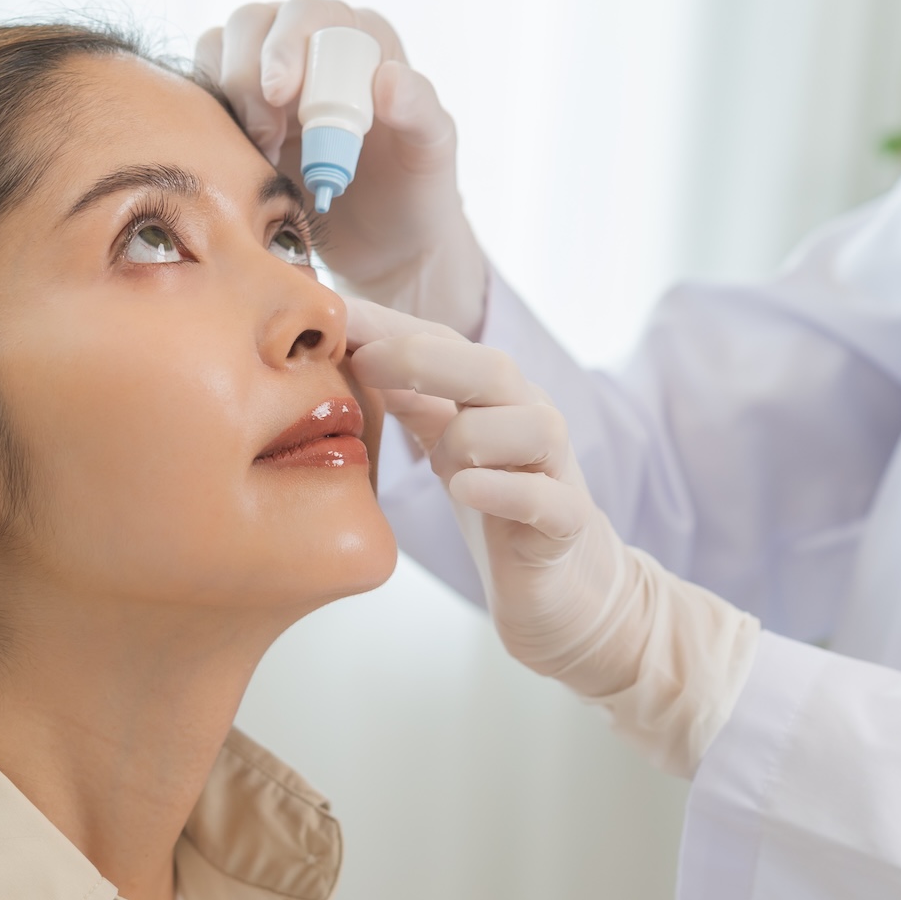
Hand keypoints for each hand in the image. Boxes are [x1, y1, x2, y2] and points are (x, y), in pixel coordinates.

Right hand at [198, 0, 488, 336]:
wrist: (385, 243)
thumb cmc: (415, 193)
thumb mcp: (432, 154)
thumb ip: (420, 111)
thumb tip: (387, 77)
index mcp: (362, 39)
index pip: (311, 15)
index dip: (287, 45)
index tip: (280, 95)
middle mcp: (311, 45)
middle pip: (254, 23)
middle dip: (248, 75)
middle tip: (265, 136)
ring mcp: (270, 76)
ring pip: (220, 49)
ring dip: (229, 97)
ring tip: (260, 152)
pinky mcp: (241, 110)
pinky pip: (205, 89)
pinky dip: (209, 115)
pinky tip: (238, 155)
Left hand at [345, 298, 759, 776]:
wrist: (560, 584)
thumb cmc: (496, 500)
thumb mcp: (446, 442)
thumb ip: (412, 398)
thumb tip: (355, 349)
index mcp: (493, 396)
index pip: (444, 342)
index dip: (389, 327)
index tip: (334, 315)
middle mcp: (529, 416)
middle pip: (491, 368)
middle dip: (424, 359)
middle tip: (365, 363)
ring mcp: (554, 468)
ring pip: (528, 425)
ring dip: (471, 437)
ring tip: (439, 466)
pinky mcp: (566, 523)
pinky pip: (543, 496)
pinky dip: (503, 489)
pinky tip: (466, 490)